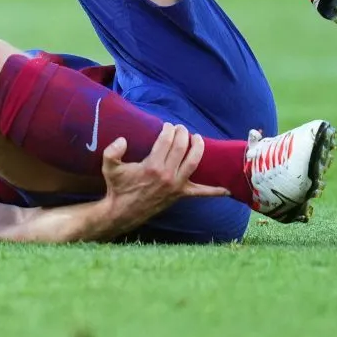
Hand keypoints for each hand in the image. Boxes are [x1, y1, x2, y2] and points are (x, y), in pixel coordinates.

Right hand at [99, 123, 228, 234]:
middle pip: (181, 147)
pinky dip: (215, 191)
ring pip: (194, 162)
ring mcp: (176, 185)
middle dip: (183, 133)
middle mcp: (167, 175)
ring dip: (198, 148)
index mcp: (152, 166)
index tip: (167, 125)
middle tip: (181, 128)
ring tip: (198, 138)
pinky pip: (201, 193)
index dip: (168, 130)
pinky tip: (227, 189)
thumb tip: (123, 139)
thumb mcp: (109, 167)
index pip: (166, 141)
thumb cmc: (117, 187)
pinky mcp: (180, 195)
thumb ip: (112, 151)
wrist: (123, 211)